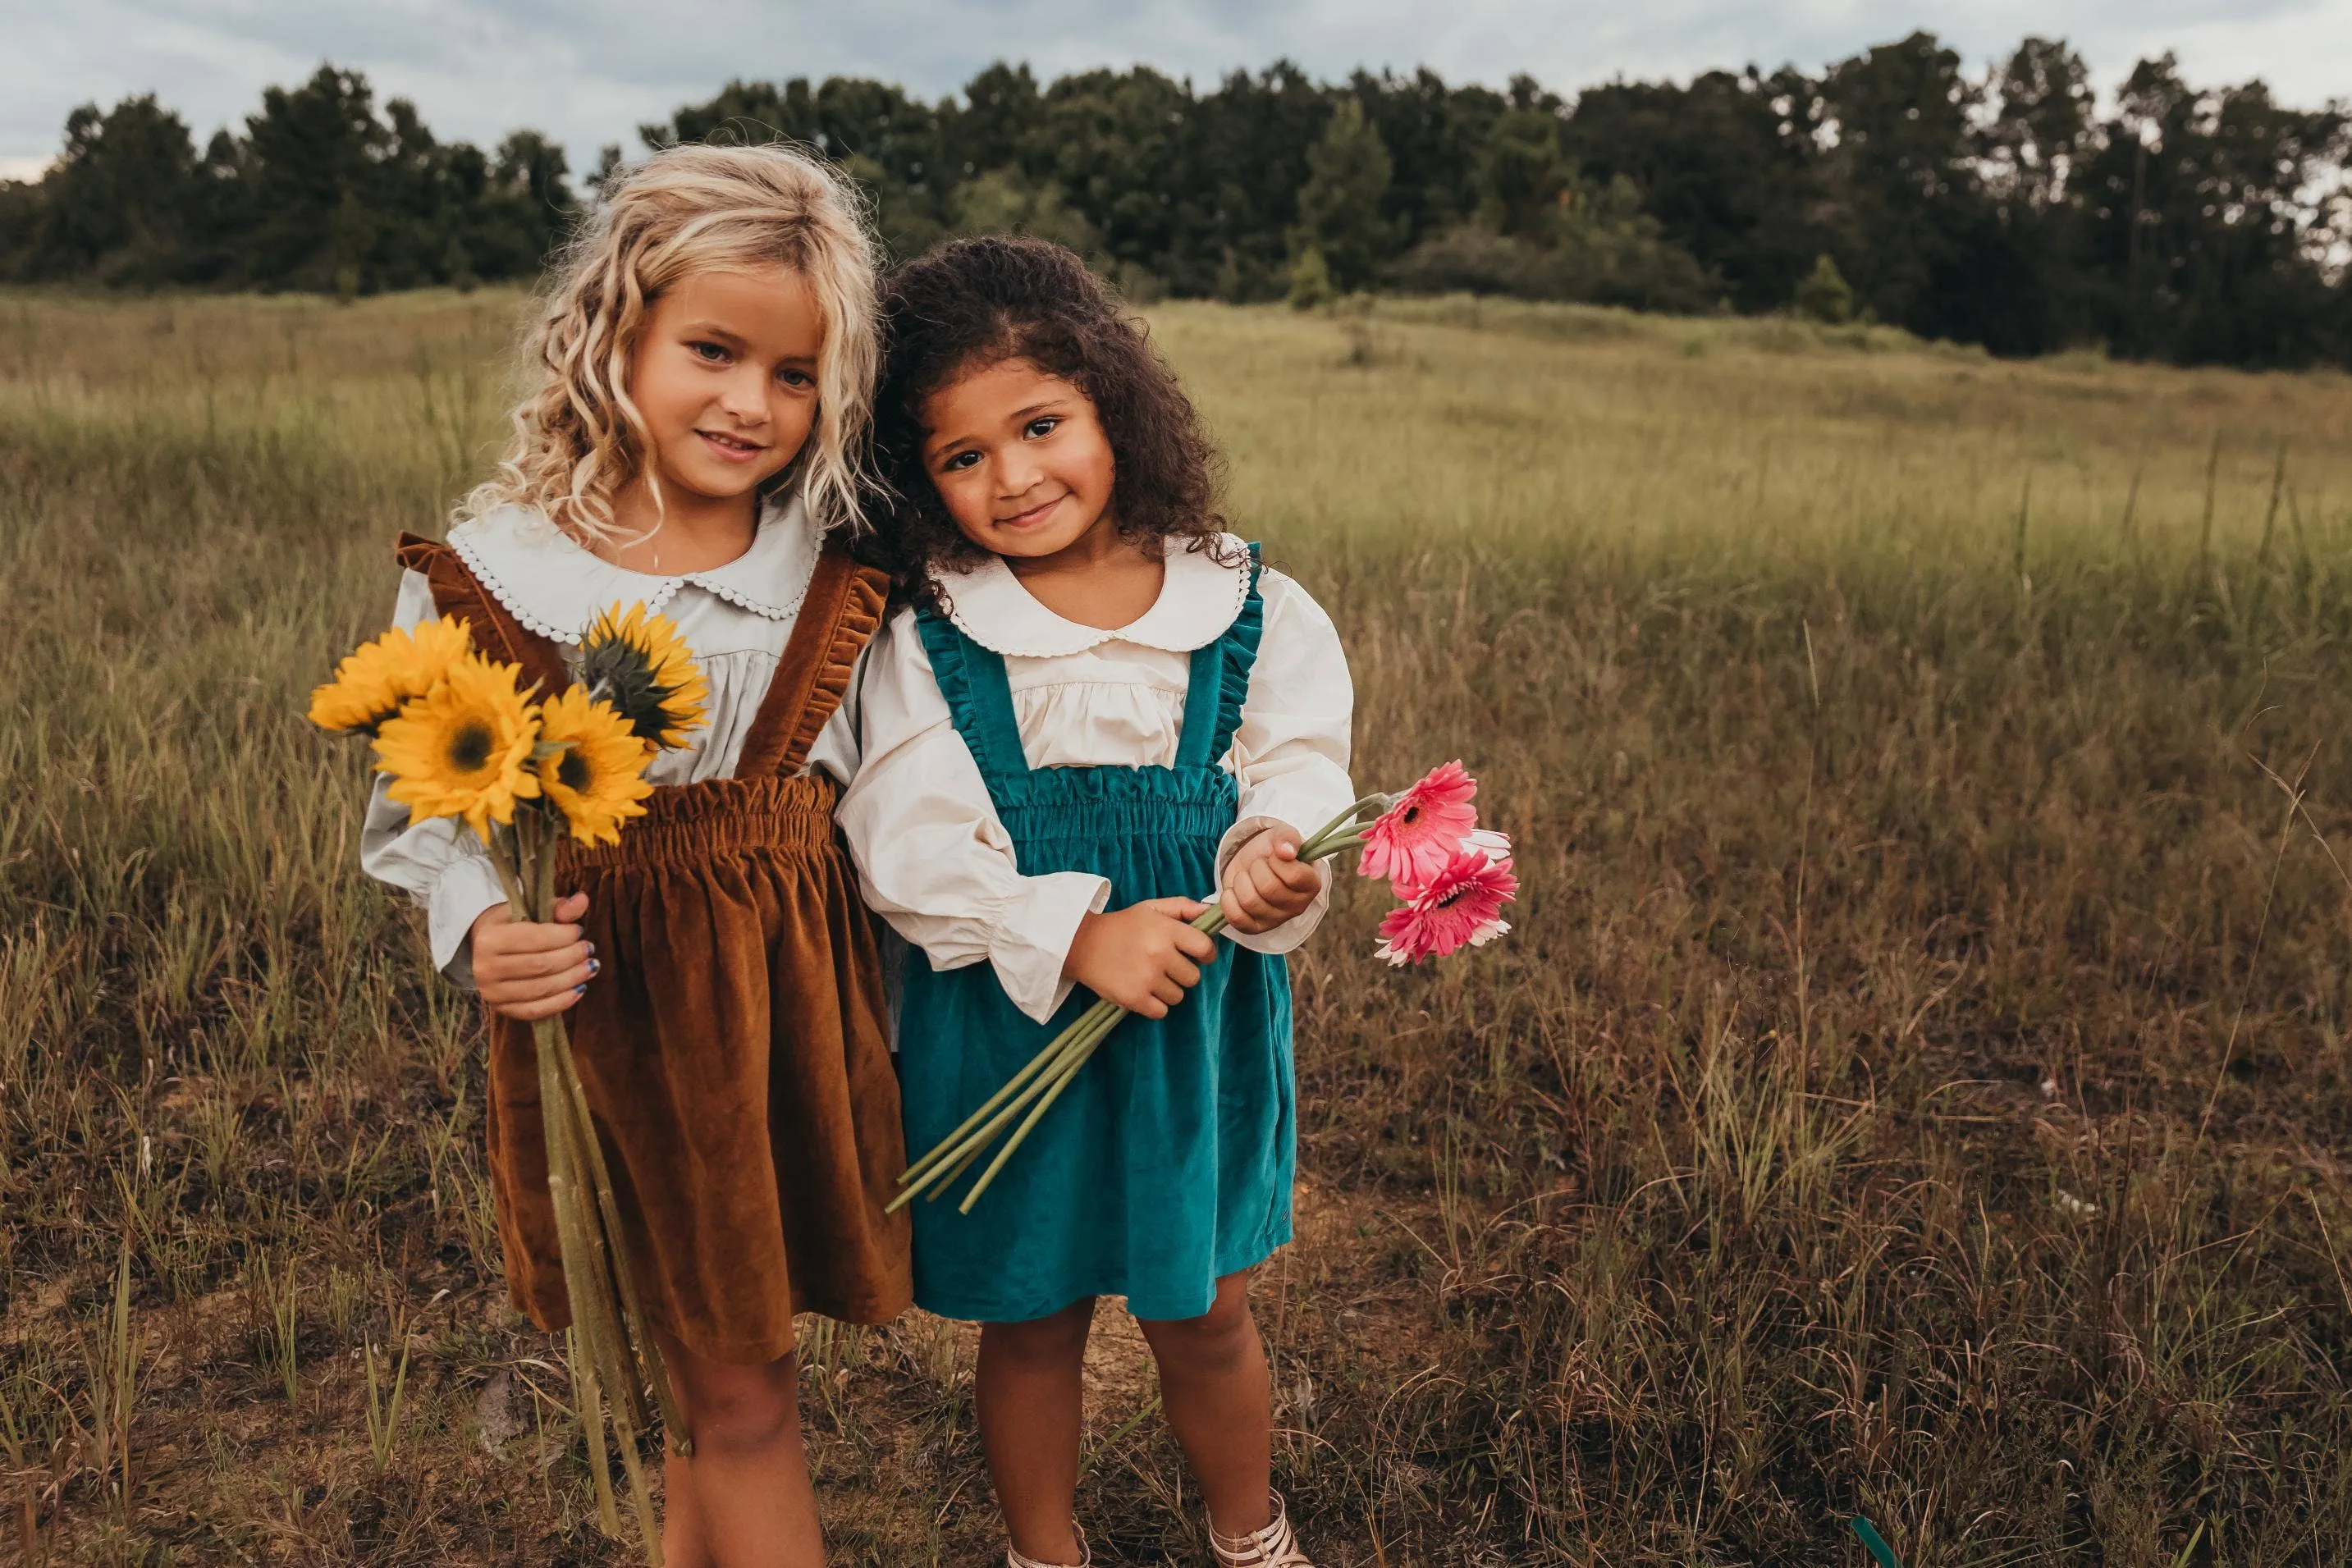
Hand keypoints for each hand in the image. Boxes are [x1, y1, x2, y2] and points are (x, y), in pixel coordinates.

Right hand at [470, 892, 594, 1020]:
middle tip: (589, 950)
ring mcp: (492, 993)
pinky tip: (579, 989)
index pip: (534, 939)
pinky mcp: (502, 1009)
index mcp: (490, 939)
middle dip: (571, 958)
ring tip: (591, 967)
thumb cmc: (511, 926)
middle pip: (540, 966)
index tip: (580, 931)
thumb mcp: (528, 910)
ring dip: (572, 979)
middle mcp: (485, 968)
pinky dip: (561, 1002)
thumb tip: (583, 900)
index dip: (563, 936)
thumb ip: (557, 907)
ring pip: (540, 990)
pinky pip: (535, 1011)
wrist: (485, 949)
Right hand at [1062, 897, 1217, 1017]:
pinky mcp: (1134, 999)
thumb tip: (1209, 912)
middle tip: (1165, 966)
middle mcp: (1159, 954)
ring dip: (1168, 990)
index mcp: (1166, 930)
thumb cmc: (1122, 926)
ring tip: (1151, 977)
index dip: (1206, 954)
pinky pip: (1161, 1011)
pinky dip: (1154, 1005)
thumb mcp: (1151, 908)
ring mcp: (1147, 978)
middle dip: (1183, 973)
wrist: (1081, 944)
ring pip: (1178, 996)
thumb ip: (1182, 907)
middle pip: (1193, 977)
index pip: (1205, 948)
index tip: (1198, 955)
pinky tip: (1143, 991)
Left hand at [1219, 826, 1321, 934]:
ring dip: (1241, 882)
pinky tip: (1233, 890)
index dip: (1278, 862)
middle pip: (1269, 889)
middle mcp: (1298, 906)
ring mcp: (1277, 920)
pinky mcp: (1255, 927)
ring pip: (1250, 902)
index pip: (1295, 876)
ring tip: (1246, 876)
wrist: (1252, 863)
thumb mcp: (1281, 836)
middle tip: (1257, 865)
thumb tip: (1286, 851)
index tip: (1274, 856)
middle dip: (1256, 869)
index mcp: (1311, 884)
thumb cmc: (1272, 851)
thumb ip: (1287, 838)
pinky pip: (1237, 919)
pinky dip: (1228, 901)